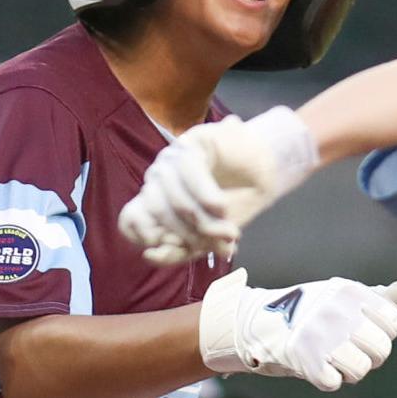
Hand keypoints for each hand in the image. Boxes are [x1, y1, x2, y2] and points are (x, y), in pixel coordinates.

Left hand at [119, 108, 316, 265]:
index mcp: (154, 199)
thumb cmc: (236, 204)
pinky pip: (189, 172)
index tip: (174, 247)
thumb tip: (148, 255)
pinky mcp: (192, 142)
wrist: (266, 175)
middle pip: (156, 211)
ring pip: (174, 198)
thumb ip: (179, 250)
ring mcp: (173, 159)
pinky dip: (206, 196)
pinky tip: (222, 207)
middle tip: (220, 246)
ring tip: (231, 233)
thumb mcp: (206, 237)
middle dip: (189, 236)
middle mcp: (157, 178)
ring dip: (204, 222)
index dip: (147, 236)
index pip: (130, 219)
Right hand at [199, 269, 396, 391]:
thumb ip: (383, 299)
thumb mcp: (347, 298)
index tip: (363, 327)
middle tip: (348, 346)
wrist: (262, 322)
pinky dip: (327, 379)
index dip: (382, 331)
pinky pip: (334, 383)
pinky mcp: (304, 359)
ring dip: (349, 370)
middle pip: (381, 350)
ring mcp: (320, 335)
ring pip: (361, 370)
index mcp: (351, 292)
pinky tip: (316, 365)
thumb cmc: (315, 310)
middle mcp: (337, 311)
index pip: (394, 323)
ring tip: (333, 357)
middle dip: (369, 355)